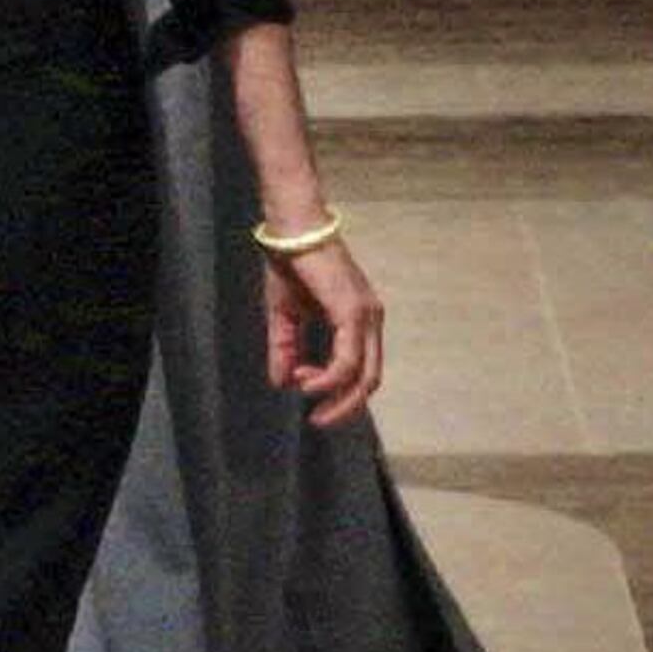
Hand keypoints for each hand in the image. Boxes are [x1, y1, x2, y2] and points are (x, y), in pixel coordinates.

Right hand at [263, 242, 384, 427]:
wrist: (291, 231)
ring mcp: (366, 317)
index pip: (362, 369)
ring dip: (337, 395)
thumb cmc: (290, 266)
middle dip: (345, 406)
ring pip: (365, 374)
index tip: (301, 386)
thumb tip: (281, 383)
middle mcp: (371, 321)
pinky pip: (349, 359)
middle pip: (371, 380)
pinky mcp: (354, 314)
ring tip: (308, 396)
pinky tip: (307, 381)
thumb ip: (286, 348)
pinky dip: (330, 378)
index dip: (337, 389)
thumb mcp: (285, 315)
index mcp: (359, 321)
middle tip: (318, 420)